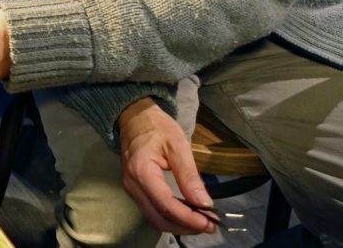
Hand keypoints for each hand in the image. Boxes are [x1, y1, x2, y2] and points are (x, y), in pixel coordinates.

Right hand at [118, 98, 215, 234]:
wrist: (134, 117)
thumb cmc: (156, 127)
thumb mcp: (178, 145)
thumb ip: (189, 175)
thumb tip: (204, 203)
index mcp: (142, 171)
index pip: (166, 205)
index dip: (189, 219)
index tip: (211, 222)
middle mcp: (132, 185)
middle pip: (159, 218)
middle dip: (186, 226)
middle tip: (211, 225)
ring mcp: (131, 189)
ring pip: (155, 219)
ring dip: (179, 225)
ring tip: (202, 221)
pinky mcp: (134, 190)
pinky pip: (152, 211)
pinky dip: (171, 217)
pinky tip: (187, 214)